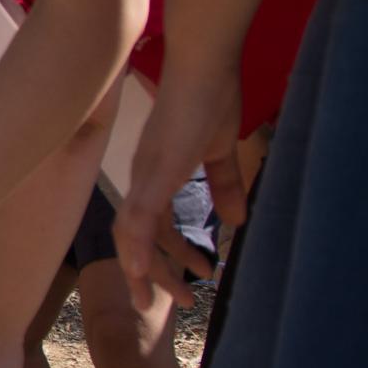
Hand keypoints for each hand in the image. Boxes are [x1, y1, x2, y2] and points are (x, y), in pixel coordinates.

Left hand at [115, 67, 235, 310]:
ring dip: (148, 270)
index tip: (200, 272)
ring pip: (133, 235)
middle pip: (138, 238)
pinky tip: (141, 271)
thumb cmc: (210, 99)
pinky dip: (138, 246)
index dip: (172, 253)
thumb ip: (224, 185)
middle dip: (155, 273)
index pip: (155, 225)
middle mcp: (143, 178)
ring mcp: (145, 175)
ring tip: (171, 298)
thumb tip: (235, 221)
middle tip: (182, 301)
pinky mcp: (155, 171)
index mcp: (156, 174)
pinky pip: (140, 216)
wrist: (204, 66)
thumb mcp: (220, 152)